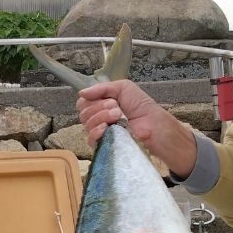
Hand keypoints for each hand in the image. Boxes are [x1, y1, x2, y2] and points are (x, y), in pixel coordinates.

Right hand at [76, 80, 196, 177]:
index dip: (91, 99)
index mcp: (100, 104)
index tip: (107, 98)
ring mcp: (100, 132)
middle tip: (116, 107)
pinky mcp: (103, 144)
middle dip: (99, 107)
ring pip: (86, 124)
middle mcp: (98, 118)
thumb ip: (101, 88)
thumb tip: (81, 93)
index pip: (83, 102)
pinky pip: (90, 139)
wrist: (151, 123)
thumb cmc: (140, 106)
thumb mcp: (122, 88)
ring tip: (119, 116)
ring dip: (102, 116)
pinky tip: (106, 128)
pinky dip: (96, 131)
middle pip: (83, 112)